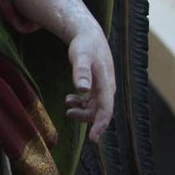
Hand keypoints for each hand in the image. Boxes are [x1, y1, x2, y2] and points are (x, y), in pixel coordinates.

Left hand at [64, 19, 114, 141]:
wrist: (89, 36)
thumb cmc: (85, 46)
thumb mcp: (81, 56)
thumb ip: (81, 72)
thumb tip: (82, 90)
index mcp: (106, 82)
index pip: (107, 109)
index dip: (101, 125)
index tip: (93, 138)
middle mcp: (107, 87)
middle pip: (101, 111)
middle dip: (87, 118)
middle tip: (69, 114)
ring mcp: (103, 88)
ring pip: (96, 108)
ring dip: (82, 111)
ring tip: (67, 107)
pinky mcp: (98, 86)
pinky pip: (92, 102)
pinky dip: (82, 104)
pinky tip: (70, 99)